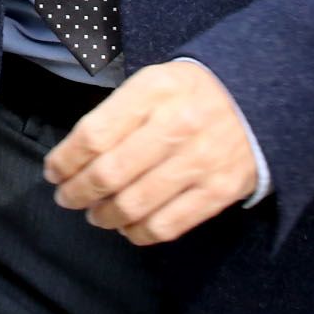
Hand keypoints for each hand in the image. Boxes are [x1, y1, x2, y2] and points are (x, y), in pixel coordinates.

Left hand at [44, 61, 257, 246]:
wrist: (259, 100)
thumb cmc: (191, 93)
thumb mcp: (153, 81)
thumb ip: (117, 112)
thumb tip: (75, 155)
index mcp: (154, 90)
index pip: (94, 134)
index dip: (65, 160)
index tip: (54, 171)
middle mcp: (177, 125)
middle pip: (109, 173)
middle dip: (78, 192)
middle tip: (67, 198)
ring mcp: (200, 160)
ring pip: (134, 204)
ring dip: (104, 216)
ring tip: (95, 214)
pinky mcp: (220, 191)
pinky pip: (168, 225)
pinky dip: (139, 233)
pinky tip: (127, 227)